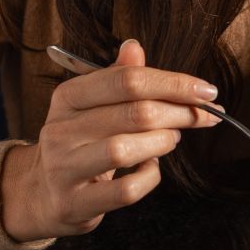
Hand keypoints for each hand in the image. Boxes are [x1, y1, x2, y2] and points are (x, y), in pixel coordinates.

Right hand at [0, 40, 220, 241]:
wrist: (42, 194)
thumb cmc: (80, 142)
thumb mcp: (92, 105)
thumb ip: (118, 78)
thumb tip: (134, 46)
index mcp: (68, 97)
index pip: (128, 80)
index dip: (175, 83)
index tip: (208, 91)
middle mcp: (61, 130)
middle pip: (136, 113)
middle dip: (181, 112)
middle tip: (205, 115)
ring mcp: (64, 168)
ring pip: (125, 150)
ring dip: (163, 142)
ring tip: (171, 139)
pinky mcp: (73, 203)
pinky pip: (126, 190)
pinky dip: (149, 177)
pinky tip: (150, 169)